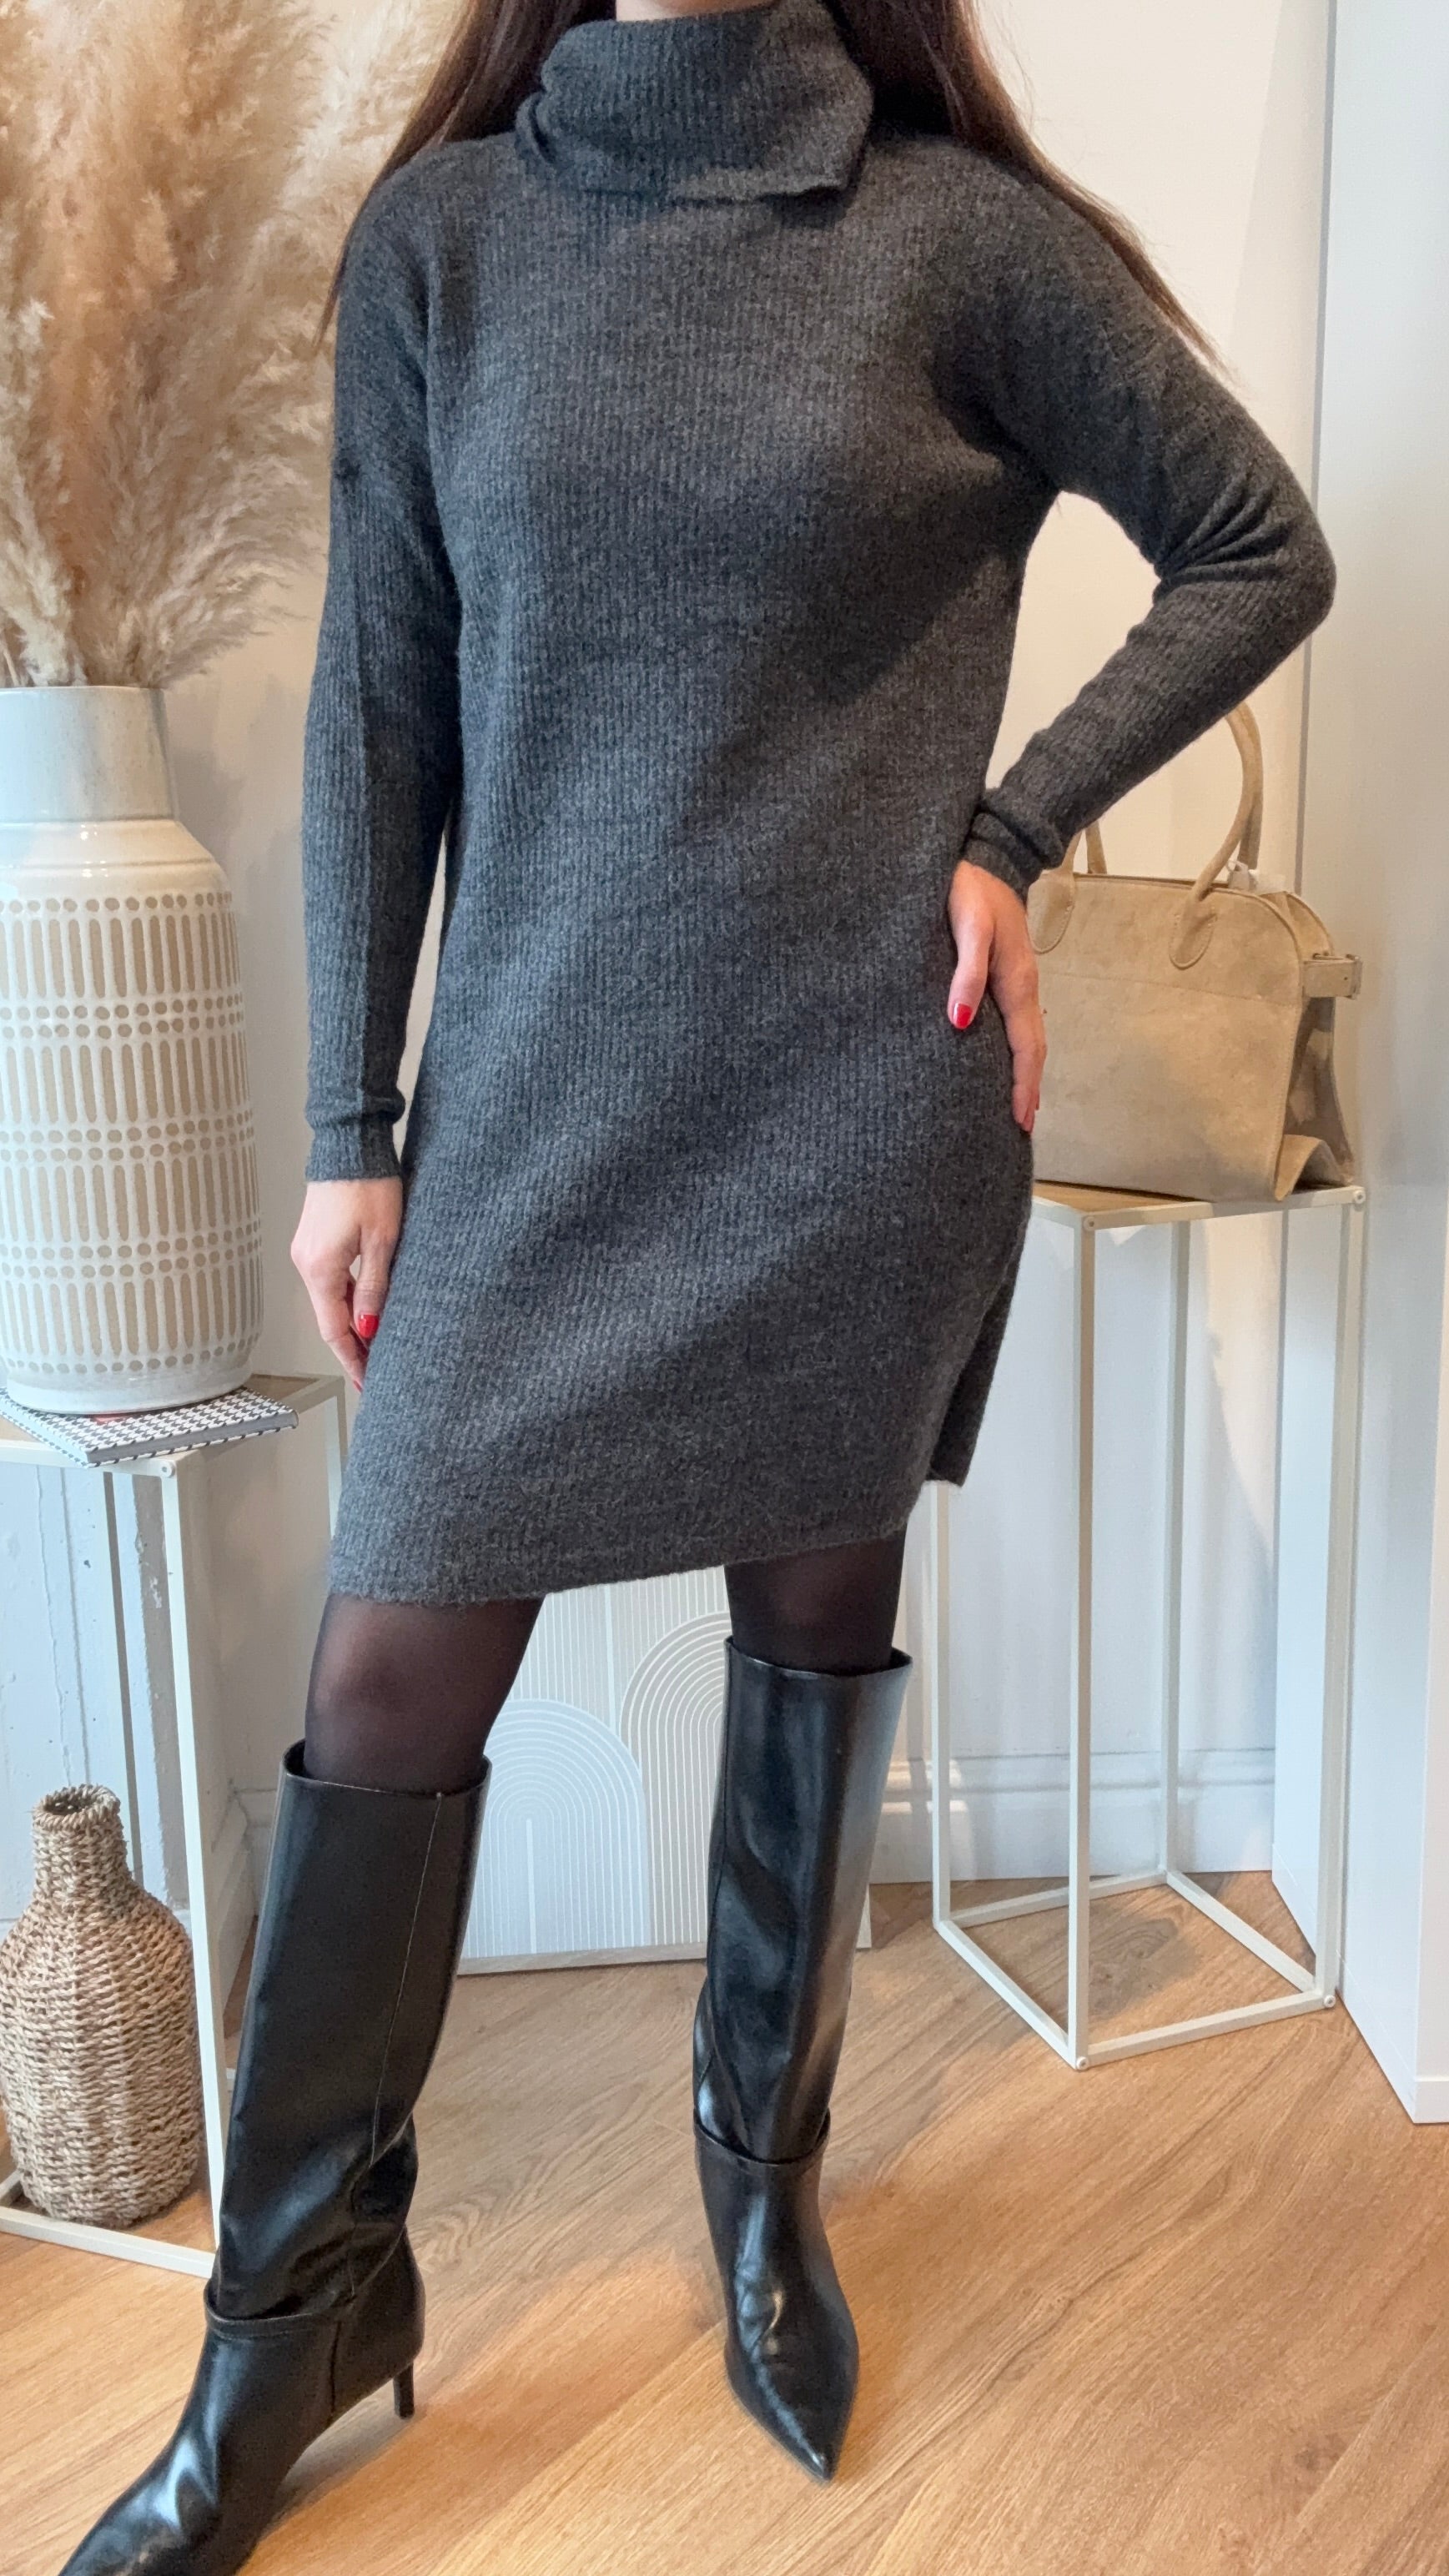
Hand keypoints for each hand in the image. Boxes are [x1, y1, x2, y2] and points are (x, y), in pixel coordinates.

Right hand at [290, 1178, 403, 1392]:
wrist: (351, 1143)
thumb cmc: (369, 1184)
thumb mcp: (382, 1242)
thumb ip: (374, 1288)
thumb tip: (368, 1328)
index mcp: (320, 1268)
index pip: (334, 1330)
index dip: (352, 1359)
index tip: (367, 1381)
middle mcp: (306, 1263)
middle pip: (329, 1318)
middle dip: (352, 1347)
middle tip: (374, 1372)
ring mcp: (307, 1250)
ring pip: (330, 1300)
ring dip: (351, 1323)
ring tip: (376, 1346)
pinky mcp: (315, 1239)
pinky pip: (330, 1280)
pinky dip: (347, 1300)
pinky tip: (366, 1309)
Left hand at [945, 860, 1045, 1132]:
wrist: (983, 854)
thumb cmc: (970, 888)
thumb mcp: (967, 925)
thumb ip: (967, 972)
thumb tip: (959, 1022)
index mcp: (1017, 981)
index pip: (1026, 1047)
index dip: (1023, 1085)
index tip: (1021, 1121)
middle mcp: (1022, 986)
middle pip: (1032, 1049)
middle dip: (1028, 1089)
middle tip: (1021, 1128)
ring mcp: (1016, 981)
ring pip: (1026, 1037)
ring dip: (1024, 1073)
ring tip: (1016, 1107)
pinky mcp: (1004, 974)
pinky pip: (1014, 1023)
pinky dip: (1014, 1050)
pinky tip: (1003, 1061)